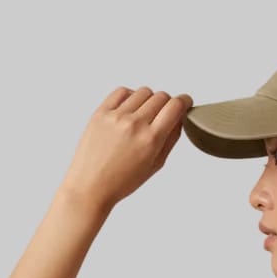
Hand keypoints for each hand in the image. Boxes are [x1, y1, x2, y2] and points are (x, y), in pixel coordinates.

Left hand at [60, 86, 192, 211]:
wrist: (91, 185)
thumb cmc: (122, 181)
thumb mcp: (155, 165)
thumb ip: (170, 140)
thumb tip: (179, 119)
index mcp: (151, 140)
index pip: (175, 107)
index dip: (184, 101)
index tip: (186, 102)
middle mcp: (135, 124)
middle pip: (161, 96)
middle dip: (167, 103)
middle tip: (164, 114)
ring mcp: (116, 116)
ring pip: (143, 92)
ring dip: (149, 100)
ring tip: (144, 115)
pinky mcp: (101, 112)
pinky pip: (122, 91)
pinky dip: (131, 96)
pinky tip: (130, 109)